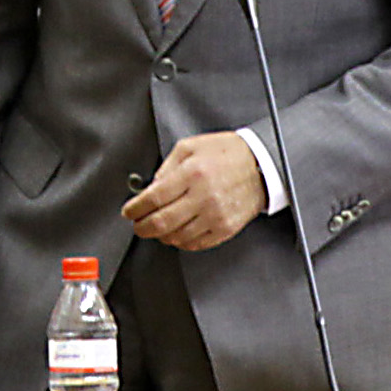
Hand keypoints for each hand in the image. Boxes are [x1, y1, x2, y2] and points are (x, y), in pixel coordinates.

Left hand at [122, 132, 263, 250]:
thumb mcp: (189, 147)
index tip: (128, 212)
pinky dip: (180, 242)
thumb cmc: (225, 154)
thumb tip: (149, 189)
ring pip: (177, 236)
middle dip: (142, 227)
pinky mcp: (226, 228)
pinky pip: (196, 244)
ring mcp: (216, 215)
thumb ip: (166, 167)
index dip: (135, 209)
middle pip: (161, 222)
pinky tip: (175, 234)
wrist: (261, 165)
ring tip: (156, 229)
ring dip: (160, 236)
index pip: (153, 199)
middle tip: (137, 225)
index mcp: (192, 174)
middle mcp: (204, 197)